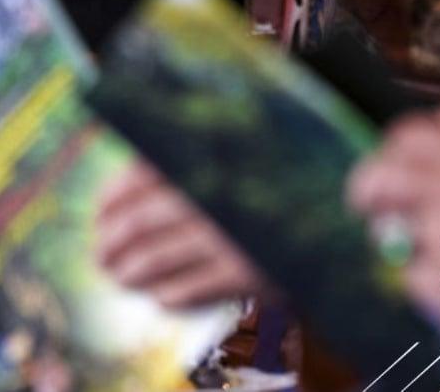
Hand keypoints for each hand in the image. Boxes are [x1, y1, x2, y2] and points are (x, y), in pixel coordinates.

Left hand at [94, 161, 268, 308]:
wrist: (340, 211)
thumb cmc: (279, 175)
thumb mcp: (235, 144)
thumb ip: (187, 149)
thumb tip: (132, 168)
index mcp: (204, 157)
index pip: (136, 178)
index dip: (109, 200)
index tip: (99, 215)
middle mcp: (211, 195)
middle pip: (139, 222)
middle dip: (111, 242)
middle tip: (100, 255)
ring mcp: (228, 236)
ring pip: (157, 258)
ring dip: (130, 271)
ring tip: (120, 277)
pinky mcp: (248, 274)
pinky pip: (192, 289)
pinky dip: (168, 294)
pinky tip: (159, 296)